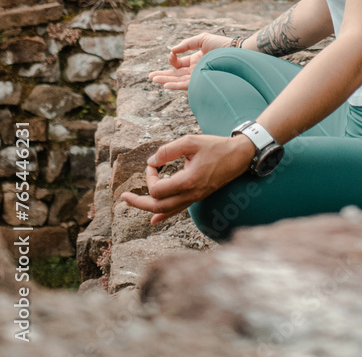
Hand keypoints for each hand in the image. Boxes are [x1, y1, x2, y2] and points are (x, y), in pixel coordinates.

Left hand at [119, 133, 255, 224]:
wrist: (238, 157)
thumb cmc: (215, 146)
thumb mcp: (191, 141)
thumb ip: (169, 150)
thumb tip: (151, 161)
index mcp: (188, 182)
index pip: (157, 189)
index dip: (150, 176)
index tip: (155, 162)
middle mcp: (190, 195)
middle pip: (157, 207)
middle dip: (138, 202)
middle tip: (123, 197)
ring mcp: (194, 198)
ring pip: (166, 211)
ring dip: (147, 207)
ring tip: (132, 202)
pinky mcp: (197, 197)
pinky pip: (177, 211)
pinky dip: (163, 215)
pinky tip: (153, 220)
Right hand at [148, 31, 235, 89]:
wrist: (236, 52)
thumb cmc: (222, 44)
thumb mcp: (202, 39)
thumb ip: (186, 44)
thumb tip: (172, 50)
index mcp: (196, 60)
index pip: (179, 64)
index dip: (172, 60)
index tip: (171, 54)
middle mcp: (196, 70)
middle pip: (176, 75)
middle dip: (163, 75)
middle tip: (150, 77)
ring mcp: (199, 77)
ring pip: (178, 81)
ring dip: (166, 80)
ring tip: (154, 80)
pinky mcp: (202, 82)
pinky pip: (186, 85)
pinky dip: (175, 85)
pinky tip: (166, 85)